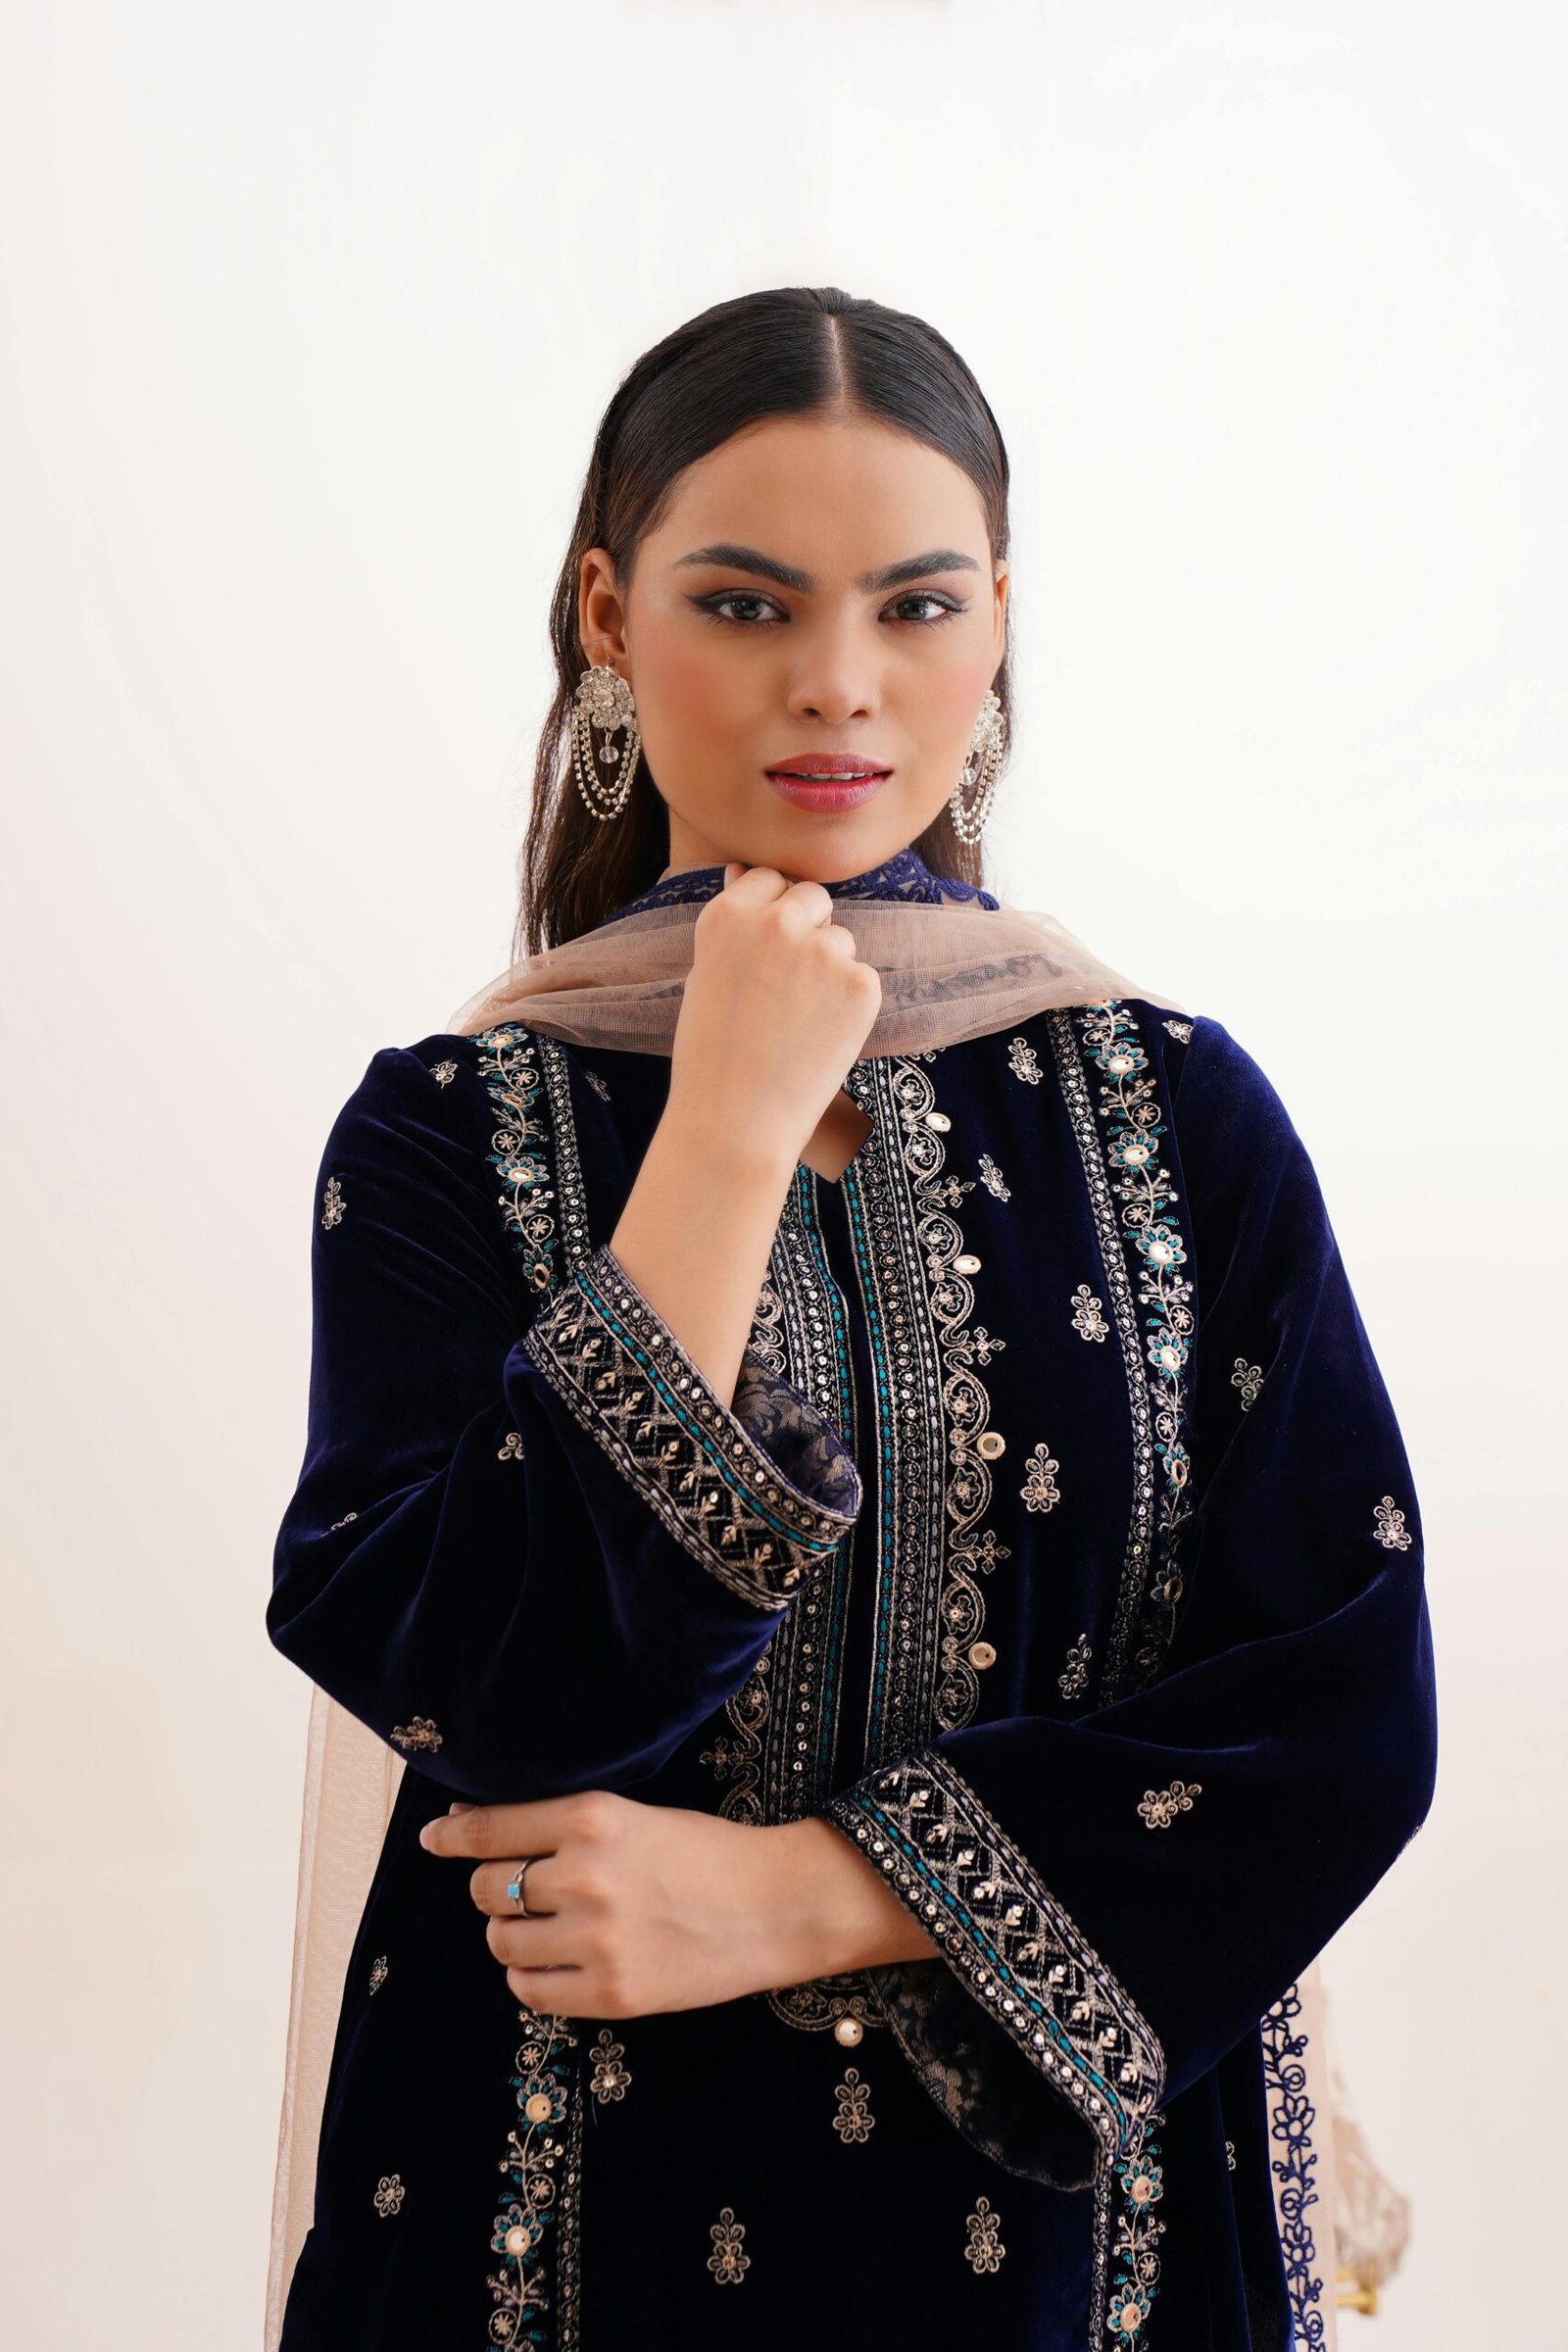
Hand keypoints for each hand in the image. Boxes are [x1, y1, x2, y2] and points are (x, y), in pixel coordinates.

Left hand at [417, 1787, 936, 2014]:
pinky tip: (562, 1962)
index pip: (490, 1830)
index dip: (452, 1835)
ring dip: (514, 1935)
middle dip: (497, 1889)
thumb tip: (471, 1828)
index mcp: (594, 1818)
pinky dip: (531, 1977)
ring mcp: (596, 1940)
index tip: (434, 1837)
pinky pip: (528, 1990)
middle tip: (530, 1891)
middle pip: (487, 1888)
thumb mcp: (634, 1817)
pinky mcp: (609, 1995)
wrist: (775, 1906)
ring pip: (502, 1941)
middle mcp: (586, 1876)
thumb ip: (559, 1826)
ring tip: (555, 1928)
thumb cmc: (705, 1854)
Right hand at [667, 863, 880, 1174]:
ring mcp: (823, 951)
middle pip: (812, 897)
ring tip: (795, 1024)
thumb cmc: (711, 1055)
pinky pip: (863, 977)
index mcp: (728, 914)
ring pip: (841, 940)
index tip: (765, 952)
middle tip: (786, 988)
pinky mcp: (861, 984)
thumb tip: (743, 869)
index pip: (767, 879)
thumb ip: (733, 922)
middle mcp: (777, 921)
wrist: (735, 1122)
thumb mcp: (705, 975)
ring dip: (828, 970)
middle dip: (807, 929)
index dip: (770, 914)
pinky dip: (849, 1005)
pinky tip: (819, 1038)